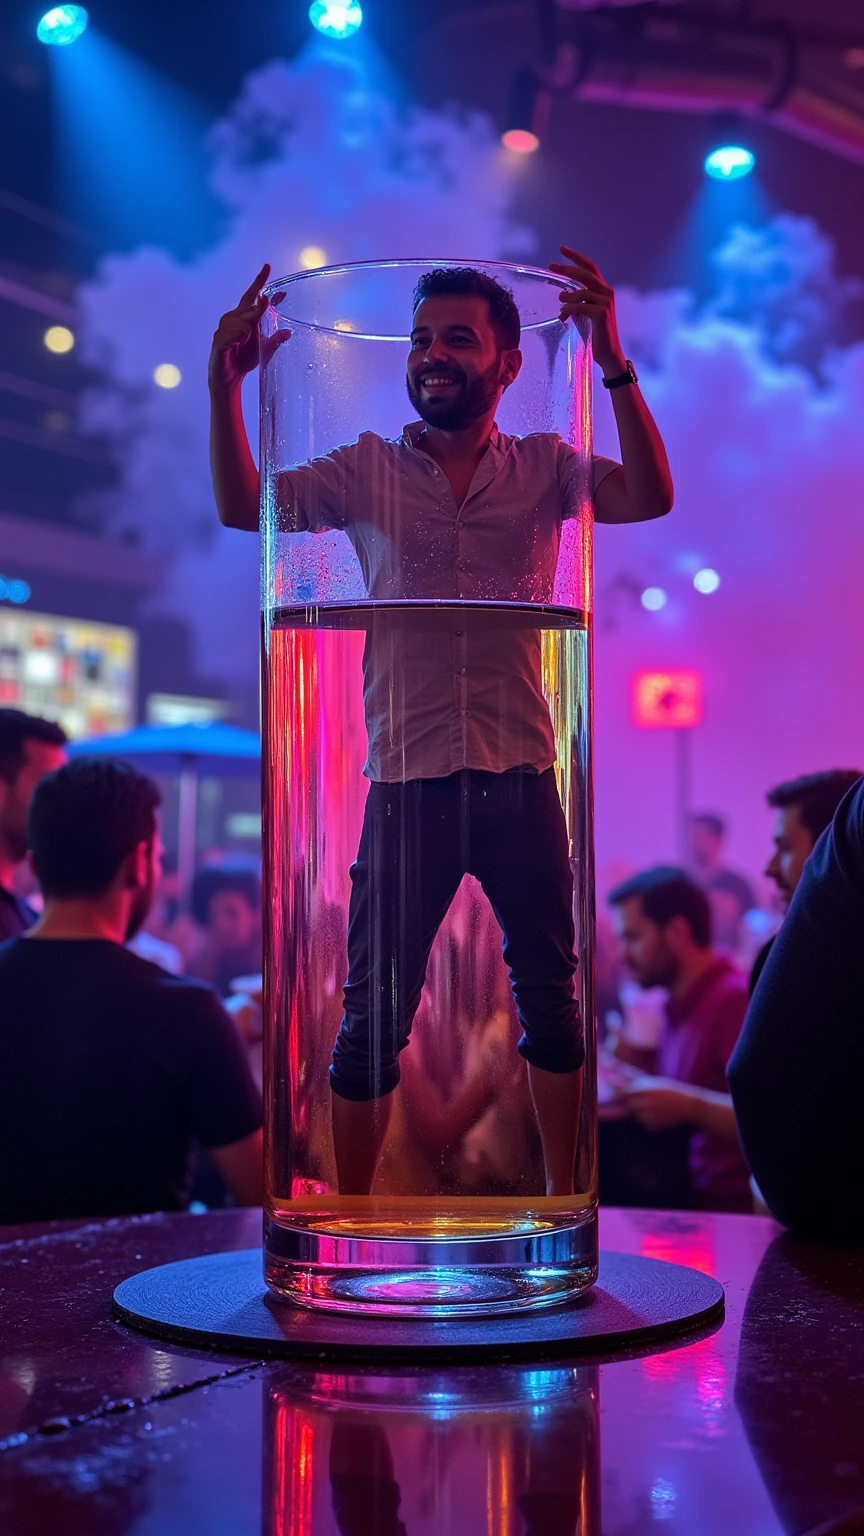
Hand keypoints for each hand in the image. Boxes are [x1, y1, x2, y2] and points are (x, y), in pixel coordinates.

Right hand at [208, 264, 289, 391]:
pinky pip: (233, 334)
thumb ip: (276, 339)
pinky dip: (238, 340)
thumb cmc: (244, 360)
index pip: (251, 294)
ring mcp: (223, 327)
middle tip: (250, 336)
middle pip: (250, 309)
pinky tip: (235, 346)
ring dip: (247, 335)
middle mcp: (232, 317)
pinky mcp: (218, 339)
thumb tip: (289, 331)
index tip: (267, 267)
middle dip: (255, 319)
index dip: (259, 281)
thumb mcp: (265, 349)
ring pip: (244, 323)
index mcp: (243, 316)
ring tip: (240, 345)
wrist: (229, 377)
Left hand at [548, 246, 624, 376]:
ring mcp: (606, 303)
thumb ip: (578, 301)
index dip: (576, 257)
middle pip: (585, 274)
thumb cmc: (596, 333)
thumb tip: (562, 295)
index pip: (590, 267)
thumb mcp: (585, 313)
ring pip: (581, 291)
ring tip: (560, 304)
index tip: (561, 249)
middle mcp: (607, 292)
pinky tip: (563, 317)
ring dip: (567, 297)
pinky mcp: (601, 314)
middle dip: (567, 268)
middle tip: (551, 266)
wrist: (608, 353)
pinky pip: (580, 306)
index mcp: (603, 290)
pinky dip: (568, 310)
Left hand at [623, 1076, 694, 1130]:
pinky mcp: (652, 1126)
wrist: (689, 1105)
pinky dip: (649, 1119)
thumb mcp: (655, 1082)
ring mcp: (648, 1116)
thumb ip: (638, 1082)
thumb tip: (621, 1075)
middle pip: (629, 1105)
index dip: (617, 1093)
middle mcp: (644, 1103)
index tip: (615, 1092)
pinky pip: (645, 1122)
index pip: (623, 1092)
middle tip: (643, 1101)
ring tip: (657, 1106)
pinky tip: (661, 1114)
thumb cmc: (671, 1090)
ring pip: (637, 1114)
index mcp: (644, 1090)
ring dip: (642, 1111)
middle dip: (632, 1103)